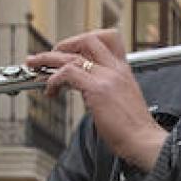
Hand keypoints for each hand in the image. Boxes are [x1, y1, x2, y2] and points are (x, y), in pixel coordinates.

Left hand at [30, 29, 168, 171]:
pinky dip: (53, 80)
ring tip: (35, 66)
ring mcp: (106, 77)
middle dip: (63, 44)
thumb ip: (106, 89)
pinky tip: (50, 91)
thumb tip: (86, 89)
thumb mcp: (123, 100)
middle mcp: (116, 69)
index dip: (85, 41)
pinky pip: (67, 74)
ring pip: (71, 56)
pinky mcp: (97, 90)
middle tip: (48, 55)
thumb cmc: (134, 129)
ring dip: (47, 59)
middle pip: (87, 40)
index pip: (107, 39)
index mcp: (123, 70)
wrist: (144, 142)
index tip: (71, 51)